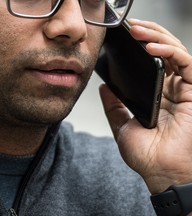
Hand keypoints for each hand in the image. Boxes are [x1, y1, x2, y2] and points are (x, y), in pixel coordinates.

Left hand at [99, 19, 191, 193]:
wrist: (161, 174)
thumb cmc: (147, 157)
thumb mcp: (123, 127)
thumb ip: (114, 107)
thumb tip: (104, 88)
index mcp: (157, 97)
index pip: (151, 64)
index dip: (140, 49)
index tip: (123, 40)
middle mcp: (172, 91)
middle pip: (164, 54)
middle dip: (148, 36)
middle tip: (131, 28)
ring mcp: (184, 90)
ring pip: (176, 53)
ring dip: (157, 38)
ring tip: (138, 31)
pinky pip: (185, 64)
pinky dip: (170, 52)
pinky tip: (151, 48)